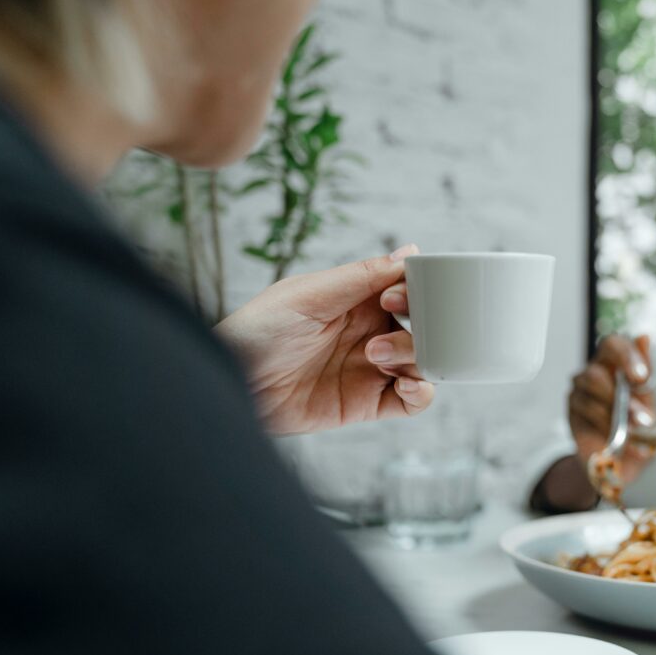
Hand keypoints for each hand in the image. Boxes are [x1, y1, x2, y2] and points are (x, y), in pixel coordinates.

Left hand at [216, 244, 433, 434]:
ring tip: (377, 358)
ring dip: (415, 358)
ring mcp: (371, 369)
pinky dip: (422, 393)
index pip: (409, 290)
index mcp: (358, 300)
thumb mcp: (308, 294)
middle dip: (419, 330)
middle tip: (380, 337)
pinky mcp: (367, 403)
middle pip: (423, 328)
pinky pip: (412, 401)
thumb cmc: (257, 331)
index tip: (394, 298)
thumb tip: (410, 251)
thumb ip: (362, 276)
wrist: (232, 383)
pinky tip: (406, 385)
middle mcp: (370, 332)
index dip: (415, 293)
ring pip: (423, 362)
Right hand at [568, 334, 655, 485]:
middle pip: (596, 367)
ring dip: (614, 412)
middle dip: (621, 395)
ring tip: (632, 432)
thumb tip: (644, 336)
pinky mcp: (572, 404)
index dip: (627, 356)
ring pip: (590, 385)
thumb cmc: (636, 427)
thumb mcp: (648, 403)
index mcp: (617, 363)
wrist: (620, 461)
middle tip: (642, 419)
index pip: (614, 343)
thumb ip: (645, 375)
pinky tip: (614, 436)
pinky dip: (604, 424)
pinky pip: (585, 407)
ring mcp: (580, 386)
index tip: (641, 378)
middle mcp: (596, 369)